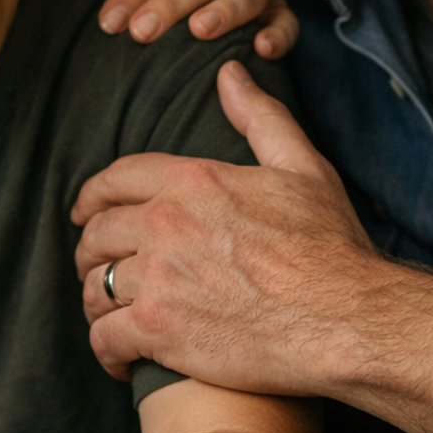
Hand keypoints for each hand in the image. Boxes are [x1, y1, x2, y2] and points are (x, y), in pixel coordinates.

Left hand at [70, 62, 378, 394]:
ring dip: (97, 301)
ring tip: (108, 314)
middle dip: (90, 251)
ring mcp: (158, 278)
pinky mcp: (159, 330)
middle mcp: (163, 223)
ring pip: (96, 287)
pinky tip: (119, 360)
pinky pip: (106, 338)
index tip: (84, 212)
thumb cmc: (330, 246)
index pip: (114, 179)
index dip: (92, 197)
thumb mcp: (301, 166)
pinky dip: (106, 352)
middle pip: (96, 233)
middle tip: (96, 267)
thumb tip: (229, 72)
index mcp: (191, 180)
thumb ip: (259, 117)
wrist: (347, 318)